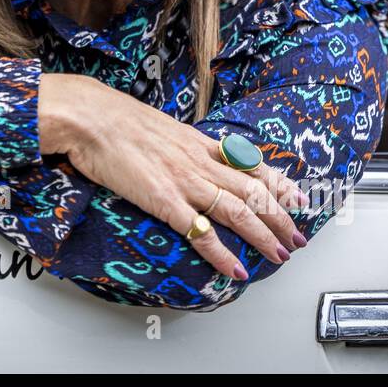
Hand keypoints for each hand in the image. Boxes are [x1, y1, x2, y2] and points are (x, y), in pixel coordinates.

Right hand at [39, 73, 309, 280]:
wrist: (90, 117)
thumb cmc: (114, 119)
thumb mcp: (158, 127)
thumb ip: (178, 144)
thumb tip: (186, 152)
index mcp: (198, 142)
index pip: (251, 164)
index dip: (278, 183)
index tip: (297, 197)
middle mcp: (199, 162)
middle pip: (254, 192)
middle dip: (281, 217)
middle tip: (297, 237)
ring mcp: (184, 182)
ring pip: (238, 212)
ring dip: (264, 236)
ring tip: (280, 255)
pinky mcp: (165, 201)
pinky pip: (201, 233)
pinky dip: (222, 254)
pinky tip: (236, 269)